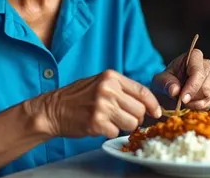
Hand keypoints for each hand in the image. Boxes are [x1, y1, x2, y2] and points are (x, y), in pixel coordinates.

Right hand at [38, 70, 161, 138]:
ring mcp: (102, 106)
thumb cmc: (77, 97)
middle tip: (124, 118)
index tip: (156, 112)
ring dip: (124, 126)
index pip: (142, 91)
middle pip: (139, 110)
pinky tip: (98, 126)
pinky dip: (109, 132)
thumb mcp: (99, 83)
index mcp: (111, 77)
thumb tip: (146, 103)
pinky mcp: (96, 123)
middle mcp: (108, 90)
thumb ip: (121, 89)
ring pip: (131, 123)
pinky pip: (115, 133)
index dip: (153, 104)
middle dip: (136, 118)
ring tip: (111, 122)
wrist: (52, 109)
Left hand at [151, 49, 209, 110]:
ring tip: (184, 100)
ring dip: (195, 103)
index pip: (198, 72)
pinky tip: (191, 103)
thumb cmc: (165, 82)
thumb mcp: (160, 82)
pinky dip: (200, 106)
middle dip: (192, 97)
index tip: (182, 99)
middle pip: (206, 87)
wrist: (169, 91)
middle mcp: (207, 64)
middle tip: (180, 99)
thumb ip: (166, 84)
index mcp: (194, 56)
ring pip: (209, 95)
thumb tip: (175, 90)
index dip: (192, 87)